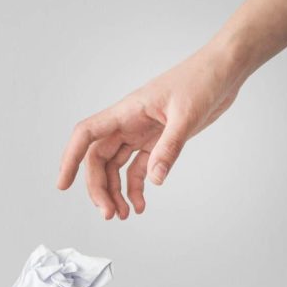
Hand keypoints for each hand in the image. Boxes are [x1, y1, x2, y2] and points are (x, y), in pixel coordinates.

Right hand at [56, 46, 243, 219]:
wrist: (223, 71)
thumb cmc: (202, 80)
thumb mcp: (187, 115)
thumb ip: (169, 148)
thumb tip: (155, 179)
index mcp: (127, 111)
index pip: (86, 135)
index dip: (70, 159)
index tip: (62, 185)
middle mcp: (128, 123)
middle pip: (98, 159)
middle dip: (98, 188)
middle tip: (109, 214)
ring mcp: (141, 132)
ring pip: (115, 167)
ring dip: (115, 192)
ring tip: (124, 215)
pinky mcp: (157, 141)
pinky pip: (137, 168)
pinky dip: (136, 188)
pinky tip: (141, 205)